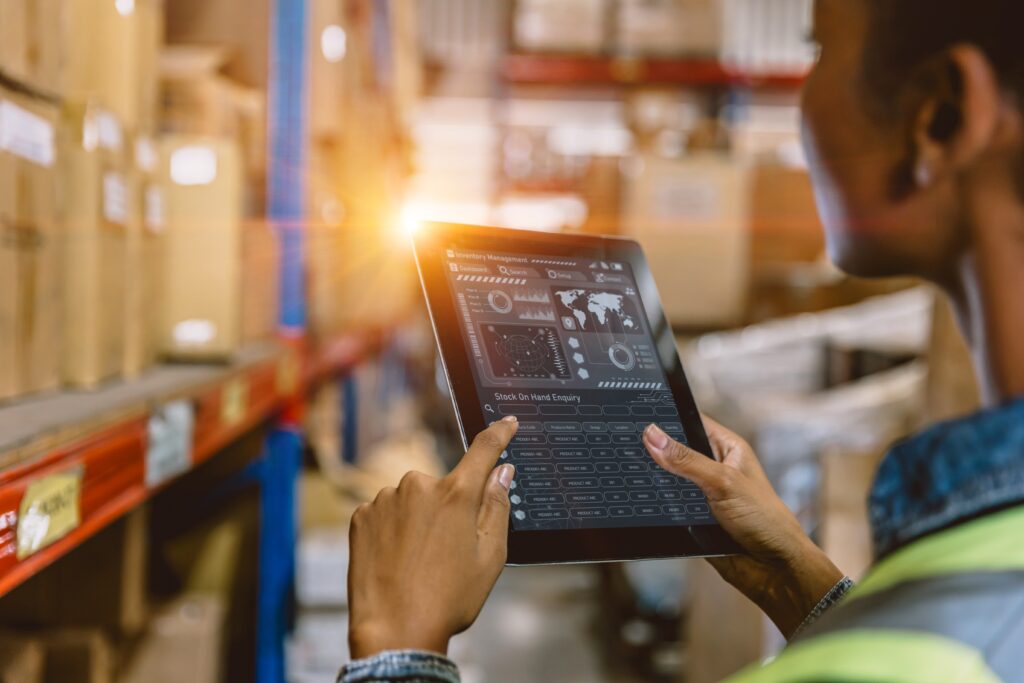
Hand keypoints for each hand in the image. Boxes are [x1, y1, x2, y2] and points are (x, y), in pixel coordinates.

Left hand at [347, 416, 518, 658]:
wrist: (394, 630)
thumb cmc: (447, 599)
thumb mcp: (490, 556)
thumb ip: (497, 506)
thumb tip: (502, 473)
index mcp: (457, 495)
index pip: (484, 451)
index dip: (499, 434)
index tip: (507, 422)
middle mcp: (419, 486)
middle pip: (443, 486)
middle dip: (448, 509)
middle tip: (447, 551)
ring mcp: (386, 499)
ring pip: (412, 501)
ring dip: (417, 521)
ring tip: (417, 563)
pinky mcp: (361, 515)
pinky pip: (385, 513)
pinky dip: (393, 530)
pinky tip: (396, 560)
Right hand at [643, 418, 843, 637]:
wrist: (774, 570)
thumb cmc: (766, 521)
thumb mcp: (723, 482)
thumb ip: (686, 460)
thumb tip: (653, 436)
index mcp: (727, 448)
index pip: (690, 422)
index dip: (667, 419)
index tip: (640, 417)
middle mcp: (714, 468)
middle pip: (674, 453)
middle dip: (656, 454)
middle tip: (630, 449)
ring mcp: (702, 494)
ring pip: (668, 482)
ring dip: (657, 484)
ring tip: (635, 477)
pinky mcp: (693, 518)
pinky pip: (667, 507)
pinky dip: (659, 508)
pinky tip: (645, 505)